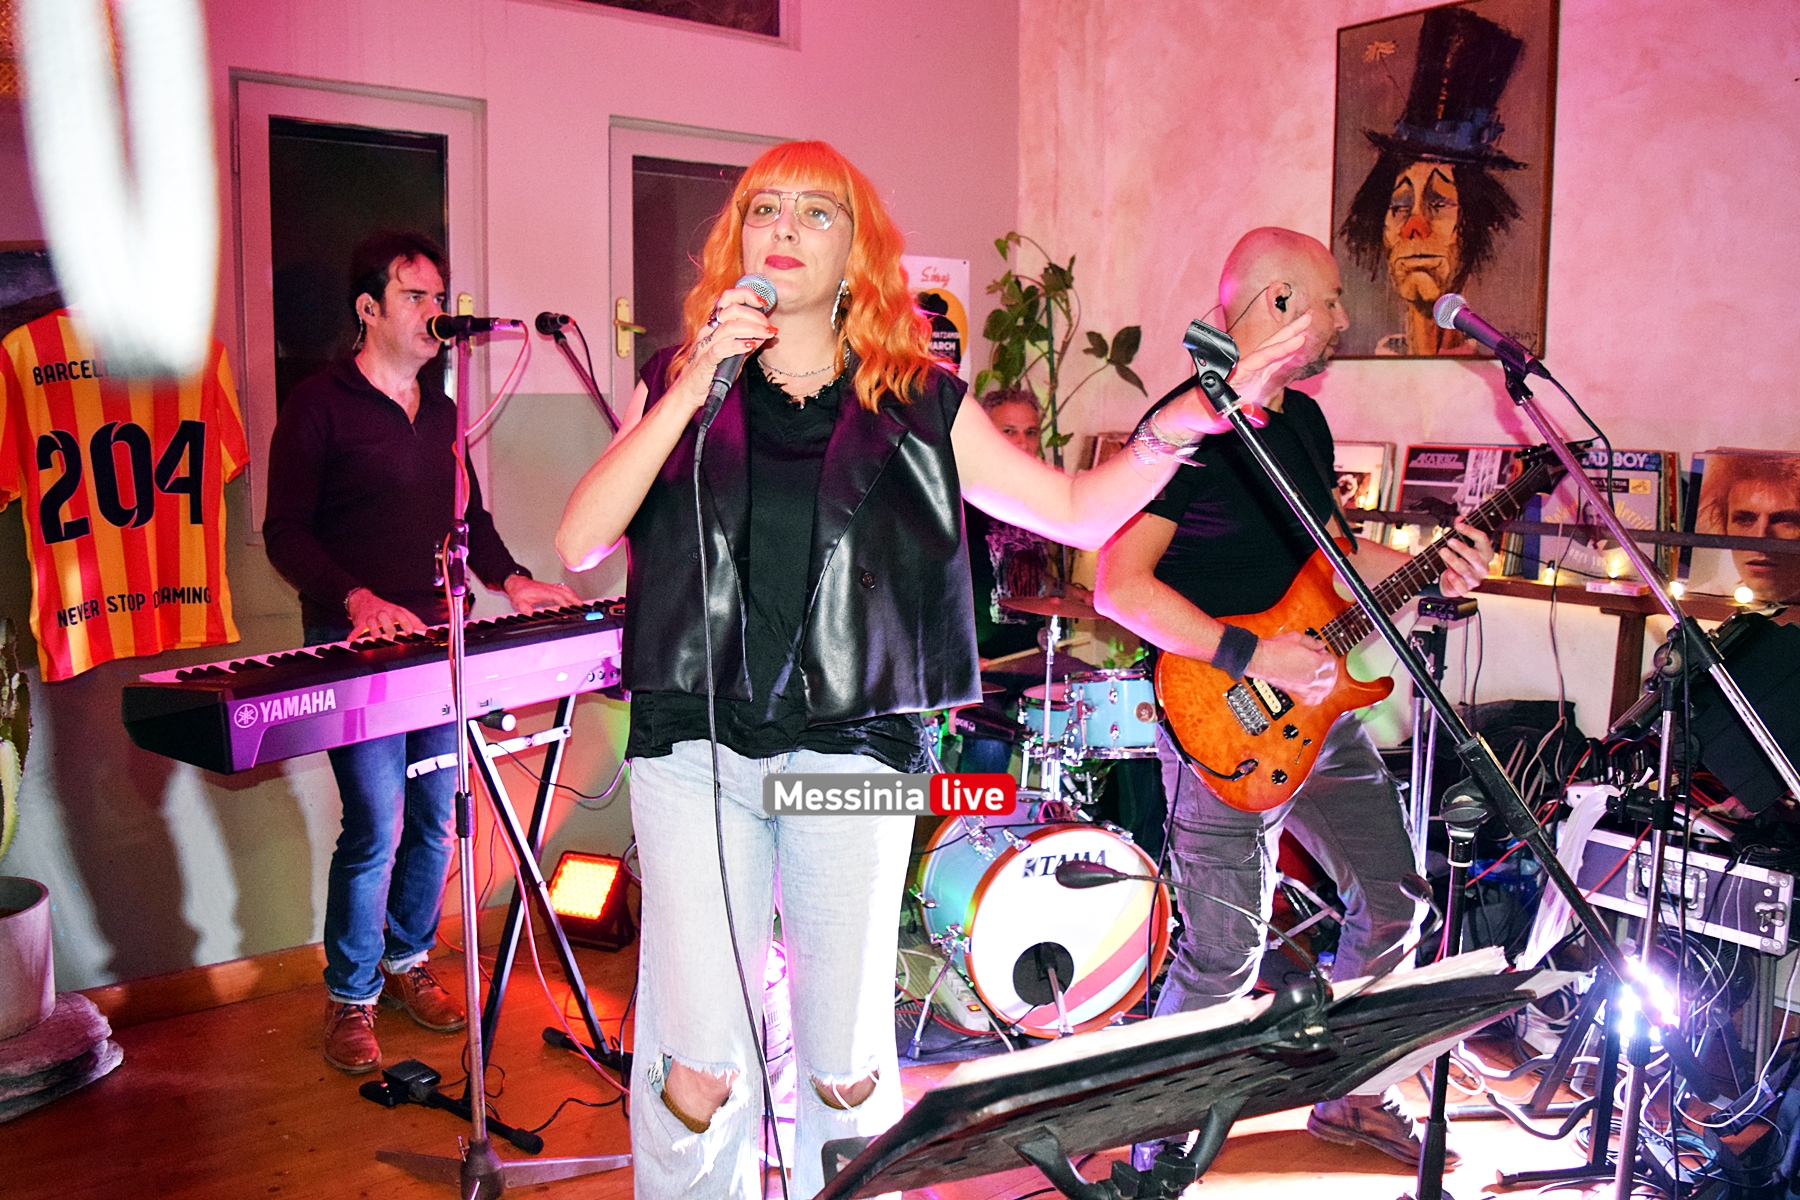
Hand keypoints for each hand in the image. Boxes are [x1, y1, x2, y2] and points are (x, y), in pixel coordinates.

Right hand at [345, 588, 427, 639]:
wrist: (362, 599)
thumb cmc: (384, 608)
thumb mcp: (398, 611)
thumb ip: (412, 620)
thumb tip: (425, 628)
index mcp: (393, 610)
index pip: (401, 614)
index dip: (406, 622)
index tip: (412, 631)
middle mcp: (382, 613)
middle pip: (386, 619)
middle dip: (389, 627)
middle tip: (393, 636)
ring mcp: (371, 616)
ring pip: (371, 623)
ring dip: (374, 630)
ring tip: (376, 637)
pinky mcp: (360, 621)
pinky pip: (356, 627)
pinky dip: (353, 633)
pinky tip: (350, 639)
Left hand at [503, 574, 581, 613]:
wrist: (516, 583)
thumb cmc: (518, 592)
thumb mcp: (518, 602)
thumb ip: (525, 609)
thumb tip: (531, 614)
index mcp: (542, 591)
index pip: (556, 596)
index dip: (563, 603)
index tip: (568, 609)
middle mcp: (548, 587)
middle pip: (565, 592)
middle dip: (574, 599)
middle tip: (581, 607)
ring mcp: (550, 586)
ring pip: (565, 589)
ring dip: (574, 596)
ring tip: (580, 603)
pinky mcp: (551, 586)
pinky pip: (564, 588)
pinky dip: (571, 593)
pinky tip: (573, 597)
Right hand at [675, 285, 778, 410]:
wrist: (689, 393)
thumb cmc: (710, 373)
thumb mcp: (732, 356)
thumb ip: (746, 344)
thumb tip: (764, 335)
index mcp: (712, 325)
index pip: (727, 299)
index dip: (746, 296)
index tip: (763, 303)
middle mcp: (707, 331)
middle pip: (733, 311)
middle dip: (756, 316)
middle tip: (769, 327)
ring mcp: (704, 345)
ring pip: (729, 327)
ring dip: (753, 329)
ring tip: (766, 334)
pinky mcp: (704, 361)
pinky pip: (721, 348)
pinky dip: (738, 345)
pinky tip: (751, 346)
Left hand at [1155, 313, 1314, 438]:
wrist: (1193, 414)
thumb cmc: (1204, 414)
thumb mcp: (1222, 419)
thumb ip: (1242, 416)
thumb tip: (1260, 416)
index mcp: (1236, 373)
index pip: (1261, 357)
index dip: (1280, 349)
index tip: (1298, 339)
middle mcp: (1244, 368)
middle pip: (1270, 346)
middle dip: (1289, 331)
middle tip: (1308, 317)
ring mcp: (1251, 372)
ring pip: (1273, 351)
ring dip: (1290, 338)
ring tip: (1306, 324)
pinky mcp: (1254, 378)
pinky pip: (1273, 363)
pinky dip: (1287, 353)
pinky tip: (1298, 344)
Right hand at [1244, 629, 1337, 705]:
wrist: (1261, 659)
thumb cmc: (1274, 649)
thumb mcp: (1296, 638)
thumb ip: (1312, 642)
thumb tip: (1320, 645)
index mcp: (1315, 663)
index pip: (1331, 662)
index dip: (1327, 655)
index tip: (1321, 652)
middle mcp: (1312, 677)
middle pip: (1331, 677)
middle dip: (1329, 669)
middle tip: (1323, 663)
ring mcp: (1304, 687)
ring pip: (1325, 690)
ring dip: (1327, 683)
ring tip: (1323, 677)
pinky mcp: (1296, 692)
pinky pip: (1313, 699)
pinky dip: (1317, 696)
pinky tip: (1316, 691)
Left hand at [1437, 519, 1493, 596]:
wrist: (1452, 580)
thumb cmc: (1460, 558)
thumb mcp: (1461, 543)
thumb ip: (1462, 531)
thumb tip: (1460, 519)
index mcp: (1486, 553)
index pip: (1483, 539)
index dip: (1470, 531)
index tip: (1458, 525)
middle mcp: (1483, 567)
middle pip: (1474, 556)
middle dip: (1461, 547)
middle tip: (1449, 540)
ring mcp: (1475, 579)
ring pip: (1465, 569)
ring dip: (1452, 559)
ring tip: (1442, 551)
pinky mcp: (1465, 589)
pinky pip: (1462, 587)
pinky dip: (1455, 580)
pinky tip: (1448, 573)